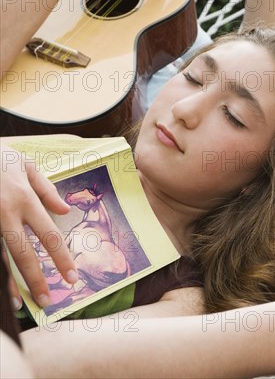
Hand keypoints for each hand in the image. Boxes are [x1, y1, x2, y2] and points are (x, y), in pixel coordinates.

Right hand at [0, 145, 77, 308]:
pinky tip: (1, 283)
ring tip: (18, 304)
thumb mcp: (26, 165)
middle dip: (36, 279)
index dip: (62, 258)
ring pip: (1, 257)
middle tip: (48, 300)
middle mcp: (6, 212)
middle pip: (24, 253)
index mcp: (24, 198)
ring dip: (9, 282)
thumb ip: (46, 189)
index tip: (72, 277)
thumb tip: (64, 210)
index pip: (49, 234)